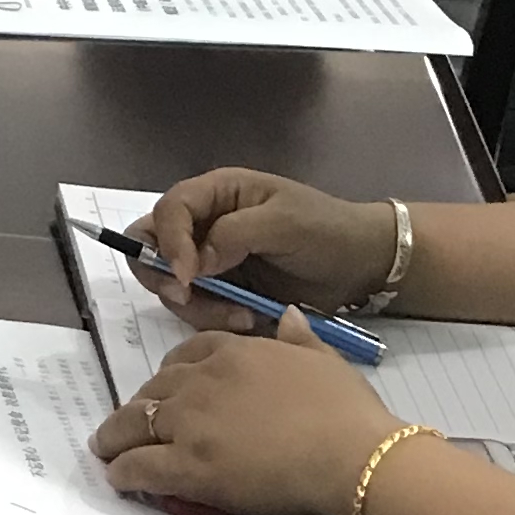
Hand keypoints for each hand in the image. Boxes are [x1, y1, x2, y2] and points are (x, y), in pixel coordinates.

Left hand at [90, 311, 405, 514]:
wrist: (352, 454)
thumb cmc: (347, 412)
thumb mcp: (326, 359)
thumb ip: (300, 338)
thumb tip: (289, 315)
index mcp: (237, 352)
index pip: (188, 353)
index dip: (173, 373)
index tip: (168, 388)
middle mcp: (204, 380)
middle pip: (155, 388)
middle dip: (140, 405)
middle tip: (133, 422)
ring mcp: (190, 421)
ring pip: (134, 423)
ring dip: (117, 436)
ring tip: (108, 449)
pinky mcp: (187, 464)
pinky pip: (138, 466)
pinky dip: (123, 472)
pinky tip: (118, 479)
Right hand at [131, 167, 402, 316]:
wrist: (363, 266)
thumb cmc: (326, 231)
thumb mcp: (284, 223)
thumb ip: (233, 234)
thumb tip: (194, 262)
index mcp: (218, 193)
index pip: (169, 209)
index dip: (167, 242)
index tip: (187, 276)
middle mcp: (205, 223)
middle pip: (151, 244)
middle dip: (162, 274)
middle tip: (186, 298)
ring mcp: (212, 259)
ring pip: (171, 283)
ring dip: (196, 304)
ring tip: (240, 316)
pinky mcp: (224, 290)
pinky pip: (197, 307)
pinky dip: (213, 318)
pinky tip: (248, 321)